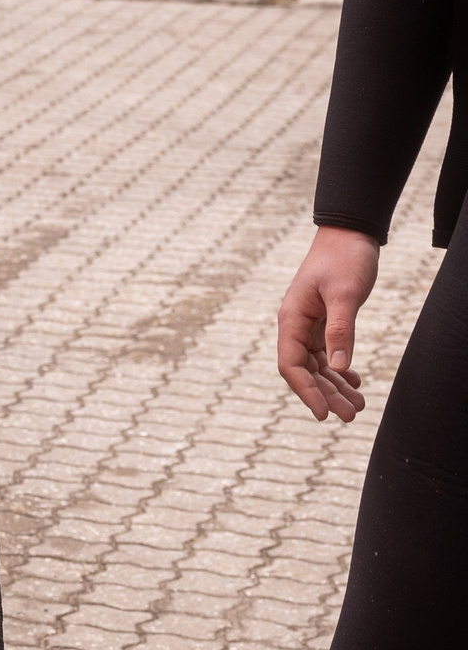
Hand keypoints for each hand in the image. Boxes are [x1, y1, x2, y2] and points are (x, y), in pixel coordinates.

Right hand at [277, 225, 378, 422]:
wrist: (349, 233)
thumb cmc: (344, 258)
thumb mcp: (345, 294)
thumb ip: (341, 330)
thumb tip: (337, 367)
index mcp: (291, 320)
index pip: (291, 366)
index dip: (306, 392)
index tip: (325, 414)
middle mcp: (295, 326)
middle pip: (306, 371)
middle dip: (327, 395)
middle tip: (351, 416)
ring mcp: (308, 325)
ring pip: (318, 365)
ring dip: (336, 386)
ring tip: (359, 406)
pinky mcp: (323, 321)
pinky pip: (327, 353)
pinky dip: (340, 369)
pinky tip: (354, 380)